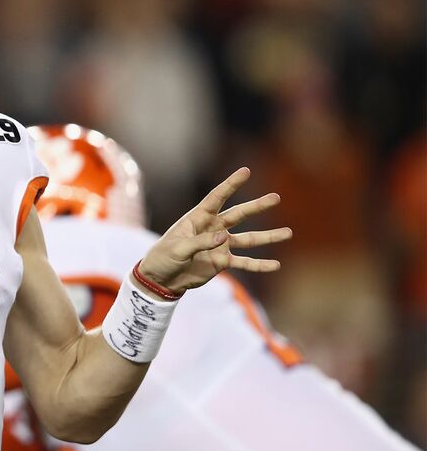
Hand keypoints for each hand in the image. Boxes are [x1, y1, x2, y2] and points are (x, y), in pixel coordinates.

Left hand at [138, 167, 290, 295]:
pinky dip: (259, 265)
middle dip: (257, 206)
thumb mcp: (177, 248)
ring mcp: (220, 245)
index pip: (216, 197)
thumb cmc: (164, 257)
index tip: (245, 171)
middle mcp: (213, 228)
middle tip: (275, 197)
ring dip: (267, 236)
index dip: (230, 184)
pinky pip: (244, 263)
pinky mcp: (222, 262)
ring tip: (288, 232)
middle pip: (238, 215)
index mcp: (198, 218)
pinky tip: (275, 265)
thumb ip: (199, 242)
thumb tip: (223, 237)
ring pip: (248, 239)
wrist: (161, 279)